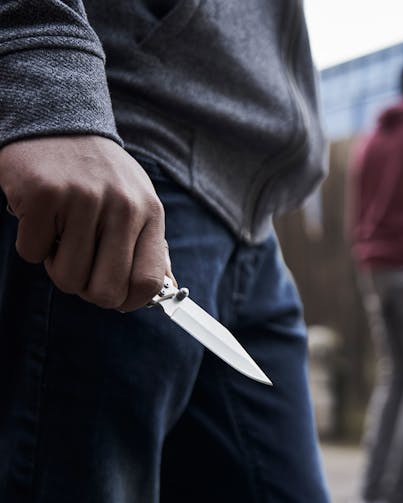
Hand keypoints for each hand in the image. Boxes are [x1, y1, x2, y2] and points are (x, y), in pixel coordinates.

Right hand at [0, 135, 169, 310]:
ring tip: (63, 234)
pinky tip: (43, 216)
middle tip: (81, 265)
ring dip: (57, 265)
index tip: (115, 297)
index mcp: (150, 213)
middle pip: (106, 291)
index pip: (149, 282)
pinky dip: (33, 243)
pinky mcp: (44, 196)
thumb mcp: (139, 203)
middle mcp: (122, 207)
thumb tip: (165, 291)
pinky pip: (32, 253)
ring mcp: (83, 200)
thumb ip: (151, 248)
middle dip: (88, 289)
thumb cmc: (101, 174)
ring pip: (67, 278)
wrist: (59, 122)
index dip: (128, 301)